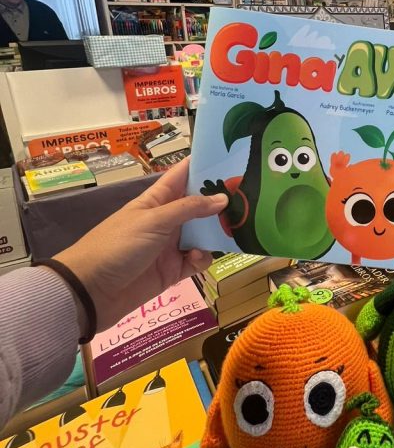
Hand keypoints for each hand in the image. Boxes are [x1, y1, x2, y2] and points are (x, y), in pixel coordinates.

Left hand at [55, 157, 227, 332]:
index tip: (230, 157)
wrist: (92, 291)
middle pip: (199, 206)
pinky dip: (202, 258)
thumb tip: (223, 198)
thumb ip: (189, 209)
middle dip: (219, 202)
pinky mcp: (173, 271)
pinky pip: (197, 260)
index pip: (182, 176)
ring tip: (232, 229)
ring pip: (203, 234)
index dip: (202, 165)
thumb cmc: (118, 246)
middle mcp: (167, 220)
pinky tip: (197, 258)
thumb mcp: (154, 221)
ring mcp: (171, 246)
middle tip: (247, 198)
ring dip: (216, 232)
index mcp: (156, 200)